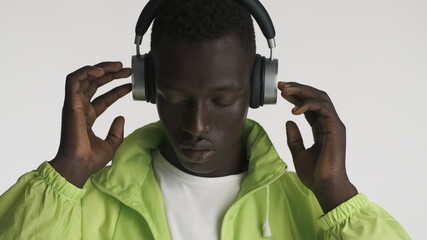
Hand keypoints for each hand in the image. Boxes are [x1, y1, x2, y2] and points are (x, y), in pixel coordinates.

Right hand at [49, 61, 131, 187]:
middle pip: (95, 84)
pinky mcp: (71, 103)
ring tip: (118, 66)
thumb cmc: (90, 160)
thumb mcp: (111, 145)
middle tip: (127, 70)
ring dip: (101, 69)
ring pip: (85, 78)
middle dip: (111, 75)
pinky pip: (74, 81)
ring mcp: (75, 105)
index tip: (130, 85)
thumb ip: (116, 132)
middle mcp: (80, 109)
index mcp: (88, 117)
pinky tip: (102, 71)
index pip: (103, 98)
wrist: (79, 166)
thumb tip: (121, 118)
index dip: (117, 90)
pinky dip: (87, 72)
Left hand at [278, 81, 357, 212]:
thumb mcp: (298, 153)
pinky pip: (323, 108)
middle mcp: (329, 123)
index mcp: (322, 128)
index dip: (296, 97)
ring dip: (302, 92)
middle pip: (316, 97)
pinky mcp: (336, 128)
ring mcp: (334, 124)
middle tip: (281, 85)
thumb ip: (294, 137)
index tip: (281, 92)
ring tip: (285, 91)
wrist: (326, 187)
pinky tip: (294, 109)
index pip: (309, 106)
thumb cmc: (315, 174)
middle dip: (298, 89)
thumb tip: (288, 121)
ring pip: (320, 98)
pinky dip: (308, 105)